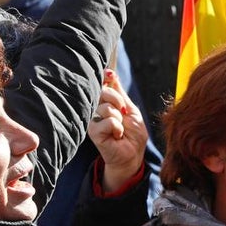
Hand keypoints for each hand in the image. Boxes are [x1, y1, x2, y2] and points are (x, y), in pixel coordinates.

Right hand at [90, 70, 147, 193]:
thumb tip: (109, 72)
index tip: (109, 74)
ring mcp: (93, 120)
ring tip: (121, 128)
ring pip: (105, 107)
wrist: (133, 153)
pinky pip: (107, 121)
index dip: (106, 77)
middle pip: (103, 92)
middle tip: (124, 112)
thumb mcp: (130, 108)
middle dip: (118, 100)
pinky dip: (117, 128)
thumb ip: (119, 92)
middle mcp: (96, 109)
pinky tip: (117, 135)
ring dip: (119, 118)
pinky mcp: (93, 132)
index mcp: (106, 102)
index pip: (102, 84)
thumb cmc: (132, 132)